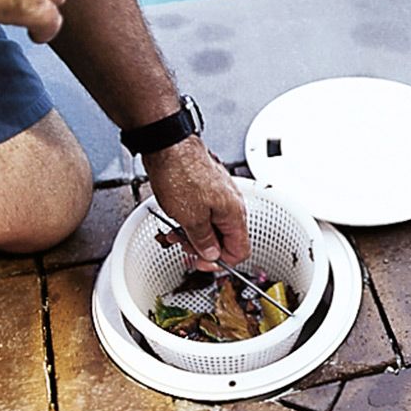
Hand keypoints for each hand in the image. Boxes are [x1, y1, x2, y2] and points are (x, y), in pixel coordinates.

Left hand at [144, 138, 249, 265]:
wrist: (169, 146)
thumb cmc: (181, 174)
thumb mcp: (189, 218)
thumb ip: (203, 240)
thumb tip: (211, 254)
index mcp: (235, 214)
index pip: (240, 250)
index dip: (220, 262)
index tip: (202, 263)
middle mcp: (232, 204)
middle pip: (225, 239)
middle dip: (203, 248)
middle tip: (184, 248)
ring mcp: (220, 195)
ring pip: (213, 226)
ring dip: (194, 235)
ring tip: (175, 234)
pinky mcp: (208, 188)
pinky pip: (205, 212)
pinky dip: (191, 220)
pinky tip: (177, 219)